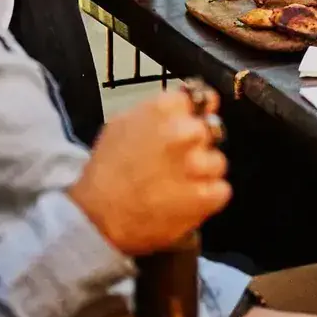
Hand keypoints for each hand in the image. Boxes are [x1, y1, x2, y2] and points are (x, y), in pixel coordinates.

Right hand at [70, 84, 229, 255]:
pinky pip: (221, 190)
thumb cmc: (106, 171)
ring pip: (218, 162)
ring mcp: (197, 164)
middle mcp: (184, 132)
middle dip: (198, 146)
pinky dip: (207, 198)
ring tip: (176, 187)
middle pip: (211, 131)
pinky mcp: (206, 195)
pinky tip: (184, 202)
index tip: (189, 127)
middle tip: (177, 163)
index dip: (194, 116)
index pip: (200, 99)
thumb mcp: (122, 124)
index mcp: (163, 109)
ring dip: (203, 174)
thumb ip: (157, 109)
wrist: (95, 218)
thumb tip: (188, 100)